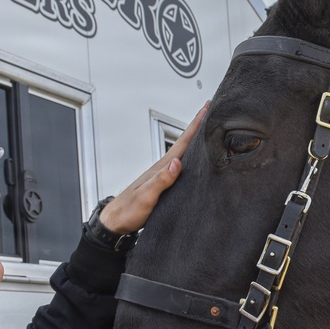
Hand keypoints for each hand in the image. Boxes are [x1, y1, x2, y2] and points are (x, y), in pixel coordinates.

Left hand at [98, 104, 206, 233]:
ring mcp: (164, 175)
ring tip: (209, 132)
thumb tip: (176, 163)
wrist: (116, 221)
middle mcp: (164, 168)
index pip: (183, 141)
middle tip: (212, 113)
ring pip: (185, 154)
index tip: (207, 107)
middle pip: (186, 143)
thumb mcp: (146, 196)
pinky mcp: (164, 185)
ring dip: (197, 142)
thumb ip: (161, 180)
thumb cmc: (129, 210)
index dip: (196, 124)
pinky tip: (196, 161)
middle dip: (200, 127)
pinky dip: (192, 159)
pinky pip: (183, 167)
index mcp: (162, 167)